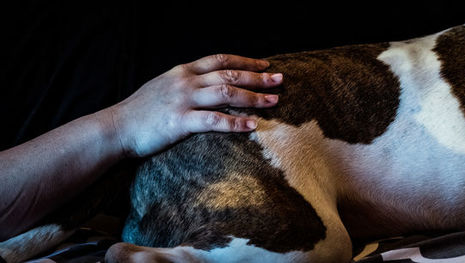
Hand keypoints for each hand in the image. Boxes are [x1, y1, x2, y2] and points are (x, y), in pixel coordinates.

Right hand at [102, 54, 282, 156]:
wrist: (115, 127)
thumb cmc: (141, 111)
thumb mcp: (164, 86)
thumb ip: (187, 82)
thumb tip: (211, 83)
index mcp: (182, 71)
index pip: (220, 60)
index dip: (245, 60)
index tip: (265, 64)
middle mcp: (185, 81)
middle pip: (229, 74)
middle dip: (258, 77)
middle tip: (279, 80)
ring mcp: (182, 100)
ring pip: (226, 93)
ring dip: (253, 97)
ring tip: (273, 102)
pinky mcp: (179, 122)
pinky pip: (213, 120)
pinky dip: (235, 123)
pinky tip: (252, 126)